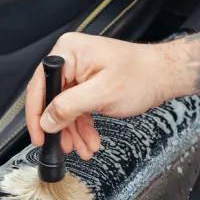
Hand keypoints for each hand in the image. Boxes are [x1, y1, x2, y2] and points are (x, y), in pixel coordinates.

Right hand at [25, 33, 179, 159]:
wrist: (163, 75)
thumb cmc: (141, 76)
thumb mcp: (102, 94)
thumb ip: (69, 106)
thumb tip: (46, 120)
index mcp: (69, 52)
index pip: (40, 84)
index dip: (36, 113)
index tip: (39, 136)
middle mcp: (71, 58)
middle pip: (52, 98)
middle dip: (61, 127)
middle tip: (64, 146)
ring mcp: (79, 70)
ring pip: (65, 106)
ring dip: (73, 130)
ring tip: (82, 148)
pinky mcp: (88, 81)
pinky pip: (77, 106)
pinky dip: (82, 124)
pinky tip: (88, 139)